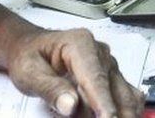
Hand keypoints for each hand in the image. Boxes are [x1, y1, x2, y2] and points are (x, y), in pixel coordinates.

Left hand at [6, 28, 143, 117]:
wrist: (31, 48)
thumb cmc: (30, 55)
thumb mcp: (29, 72)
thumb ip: (49, 88)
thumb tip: (70, 105)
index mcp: (80, 44)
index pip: (96, 78)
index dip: (103, 102)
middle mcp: (99, 53)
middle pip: (116, 89)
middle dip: (115, 112)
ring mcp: (108, 65)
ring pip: (125, 96)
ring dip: (118, 113)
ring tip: (96, 117)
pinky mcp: (112, 77)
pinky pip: (125, 97)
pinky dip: (119, 111)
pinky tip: (103, 116)